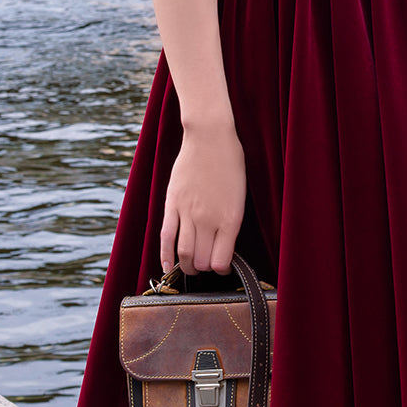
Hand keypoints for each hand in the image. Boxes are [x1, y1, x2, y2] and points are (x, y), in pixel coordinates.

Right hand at [159, 123, 246, 275]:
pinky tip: (167, 265)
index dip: (222, 268)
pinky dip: (165, 254)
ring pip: (184, 253)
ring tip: (190, 268)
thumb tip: (224, 244)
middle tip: (206, 265)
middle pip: (202, 260)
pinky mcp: (172, 204)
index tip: (222, 265)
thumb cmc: (231, 163)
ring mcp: (188, 212)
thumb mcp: (241, 196)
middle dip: (204, 269)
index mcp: (231, 219)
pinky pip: (166, 235)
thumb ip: (231, 221)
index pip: (221, 261)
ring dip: (187, 266)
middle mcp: (209, 220)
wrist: (211, 137)